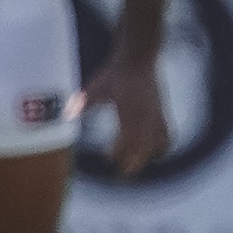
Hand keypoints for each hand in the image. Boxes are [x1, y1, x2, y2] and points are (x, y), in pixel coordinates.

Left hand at [89, 34, 170, 177]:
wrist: (139, 56)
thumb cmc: (116, 72)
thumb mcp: (97, 85)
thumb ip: (83, 102)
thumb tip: (66, 116)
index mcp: (129, 107)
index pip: (127, 135)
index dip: (119, 150)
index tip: (109, 159)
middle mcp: (146, 112)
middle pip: (143, 143)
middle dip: (134, 161)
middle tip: (122, 175)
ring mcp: (157, 113)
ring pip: (157, 141)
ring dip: (146, 156)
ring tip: (134, 167)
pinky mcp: (162, 111)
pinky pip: (166, 133)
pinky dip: (162, 146)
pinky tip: (154, 154)